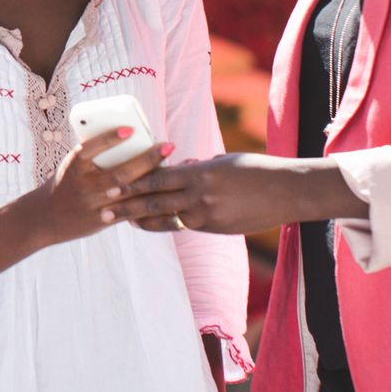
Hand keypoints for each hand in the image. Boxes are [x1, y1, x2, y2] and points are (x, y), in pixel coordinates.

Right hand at [23, 128, 169, 246]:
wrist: (45, 218)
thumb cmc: (65, 183)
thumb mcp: (73, 164)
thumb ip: (96, 154)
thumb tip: (131, 135)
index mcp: (75, 166)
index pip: (91, 149)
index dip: (109, 139)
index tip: (129, 129)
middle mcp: (85, 186)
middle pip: (120, 174)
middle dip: (147, 160)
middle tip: (168, 145)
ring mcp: (96, 205)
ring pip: (130, 194)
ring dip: (154, 181)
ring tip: (173, 167)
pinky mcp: (104, 220)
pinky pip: (131, 212)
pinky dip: (149, 202)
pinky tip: (168, 195)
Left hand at [105, 153, 361, 234]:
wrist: (287, 193)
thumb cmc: (256, 170)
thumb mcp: (224, 163)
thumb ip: (198, 167)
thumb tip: (179, 167)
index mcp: (200, 173)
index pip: (158, 176)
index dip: (133, 181)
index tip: (112, 182)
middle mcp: (200, 196)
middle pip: (154, 200)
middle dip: (127, 204)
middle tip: (103, 208)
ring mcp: (207, 216)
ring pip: (165, 218)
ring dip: (141, 219)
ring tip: (122, 220)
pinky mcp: (215, 229)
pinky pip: (184, 225)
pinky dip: (166, 223)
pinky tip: (152, 224)